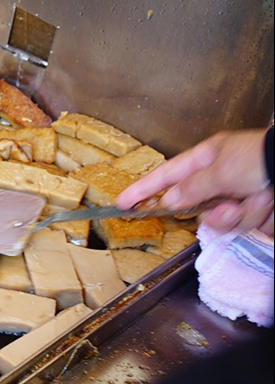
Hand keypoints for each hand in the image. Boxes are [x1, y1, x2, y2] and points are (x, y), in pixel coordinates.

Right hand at [116, 129, 272, 234]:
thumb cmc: (260, 159)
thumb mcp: (221, 171)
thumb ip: (191, 188)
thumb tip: (167, 200)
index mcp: (207, 159)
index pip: (166, 176)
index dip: (143, 189)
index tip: (122, 203)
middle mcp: (221, 177)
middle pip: (199, 208)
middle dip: (217, 213)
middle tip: (231, 207)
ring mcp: (239, 195)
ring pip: (224, 221)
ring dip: (243, 215)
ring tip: (262, 199)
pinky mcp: (255, 209)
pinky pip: (245, 225)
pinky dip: (259, 217)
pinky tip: (270, 203)